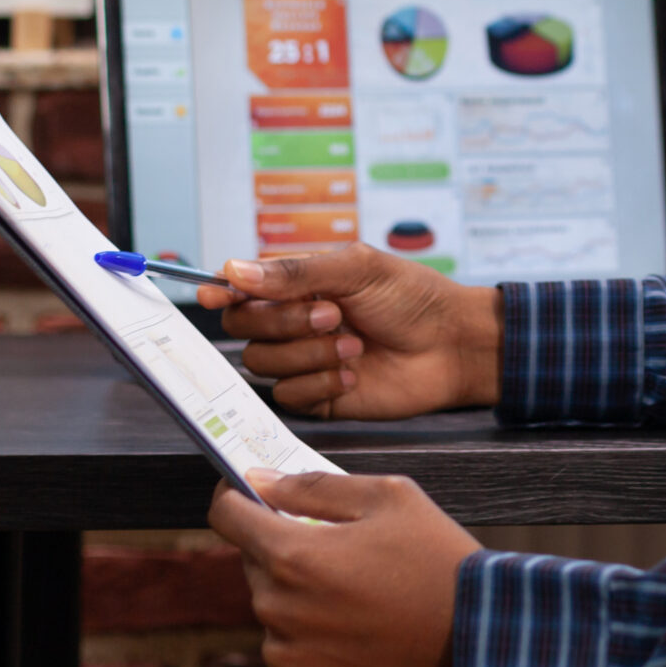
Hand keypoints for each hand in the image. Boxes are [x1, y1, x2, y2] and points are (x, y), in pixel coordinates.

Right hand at [198, 244, 499, 418]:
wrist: (453, 346)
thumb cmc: (413, 298)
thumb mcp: (358, 269)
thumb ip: (295, 272)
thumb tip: (233, 269)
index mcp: (300, 283)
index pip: (242, 286)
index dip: (221, 290)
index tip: (212, 295)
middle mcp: (293, 321)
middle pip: (243, 325)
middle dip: (283, 321)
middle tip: (332, 314)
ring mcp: (303, 359)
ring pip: (263, 362)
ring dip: (308, 353)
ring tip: (354, 345)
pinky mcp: (316, 397)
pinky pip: (288, 395)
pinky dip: (320, 383)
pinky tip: (354, 374)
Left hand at [208, 470, 480, 666]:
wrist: (478, 642)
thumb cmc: (439, 563)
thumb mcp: (391, 499)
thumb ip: (316, 486)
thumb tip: (262, 481)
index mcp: (294, 555)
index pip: (228, 516)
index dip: (235, 497)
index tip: (249, 493)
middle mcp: (279, 608)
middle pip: (257, 564)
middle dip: (289, 551)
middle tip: (345, 554)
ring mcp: (288, 655)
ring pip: (276, 612)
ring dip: (302, 600)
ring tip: (362, 600)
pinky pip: (290, 654)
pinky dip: (314, 642)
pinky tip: (359, 635)